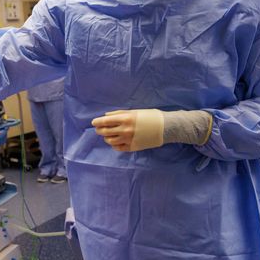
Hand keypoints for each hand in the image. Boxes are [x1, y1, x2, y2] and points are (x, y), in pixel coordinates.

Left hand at [92, 109, 212, 151]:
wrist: (166, 127)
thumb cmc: (151, 116)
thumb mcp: (135, 111)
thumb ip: (119, 114)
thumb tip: (106, 116)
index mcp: (125, 118)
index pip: (104, 121)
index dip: (97, 122)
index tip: (94, 122)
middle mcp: (125, 130)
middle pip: (105, 132)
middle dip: (100, 130)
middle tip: (99, 129)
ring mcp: (128, 140)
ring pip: (110, 141)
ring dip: (106, 138)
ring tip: (108, 135)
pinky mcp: (133, 147)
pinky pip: (118, 148)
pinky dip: (114, 145)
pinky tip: (116, 141)